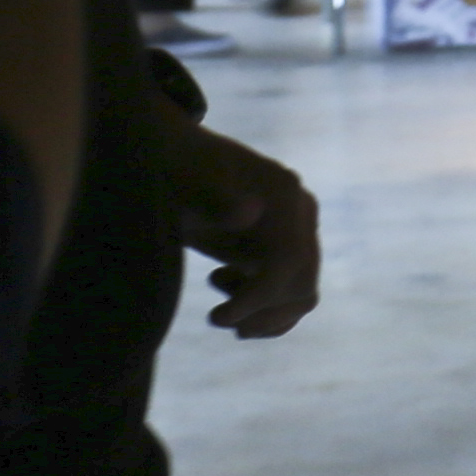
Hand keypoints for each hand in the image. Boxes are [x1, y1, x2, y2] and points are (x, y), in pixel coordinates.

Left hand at [155, 123, 321, 337]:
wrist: (173, 156)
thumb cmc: (175, 170)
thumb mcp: (186, 182)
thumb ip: (215, 198)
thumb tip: (248, 215)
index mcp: (284, 194)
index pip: (289, 260)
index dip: (259, 296)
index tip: (217, 318)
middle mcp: (299, 213)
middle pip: (302, 281)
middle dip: (263, 312)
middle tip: (217, 319)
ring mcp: (295, 231)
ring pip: (301, 292)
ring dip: (266, 315)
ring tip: (220, 312)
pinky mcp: (282, 247)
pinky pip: (289, 292)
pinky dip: (265, 311)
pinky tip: (227, 298)